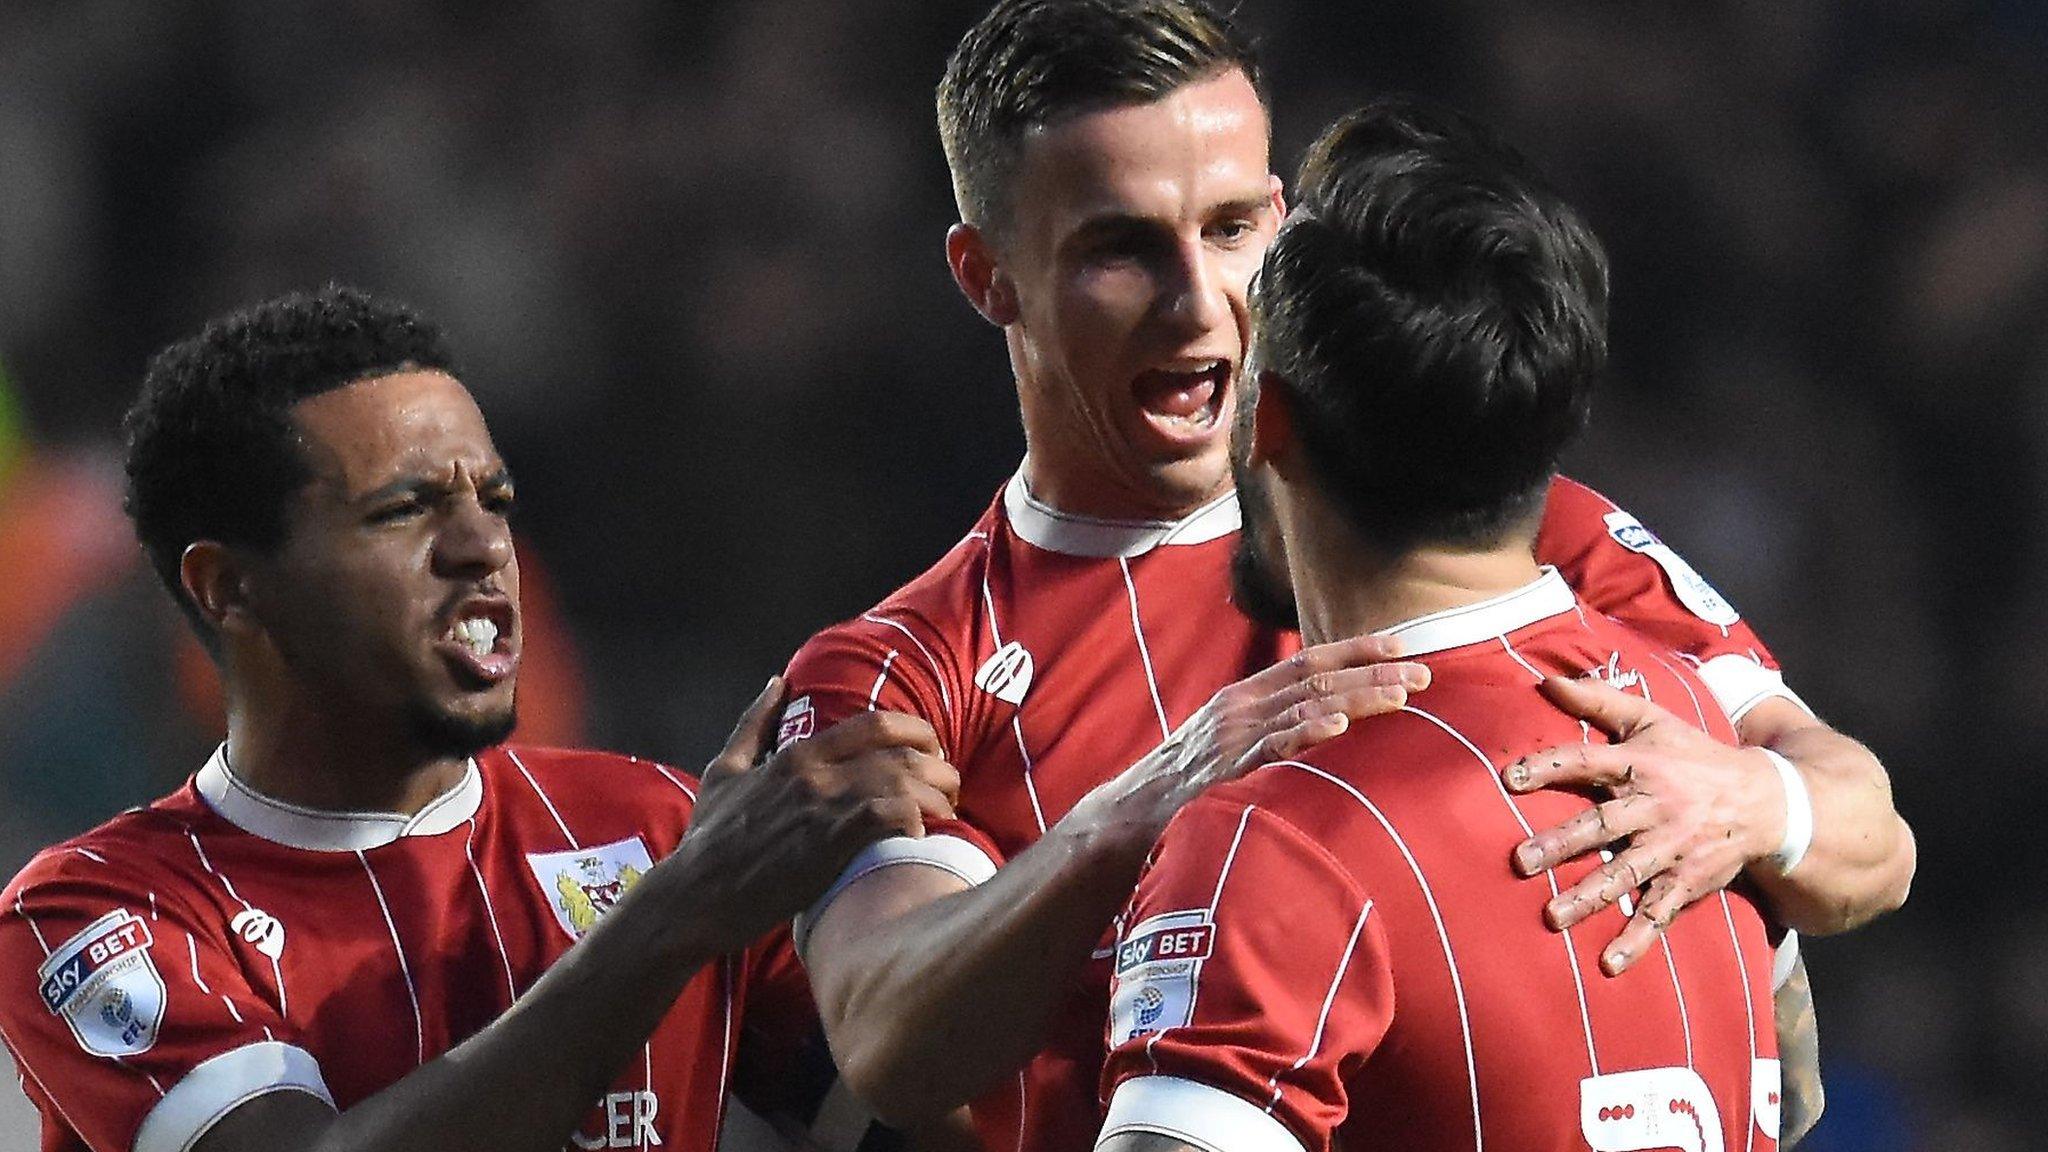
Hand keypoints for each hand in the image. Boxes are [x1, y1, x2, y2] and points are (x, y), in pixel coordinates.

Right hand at [678, 677, 961, 945]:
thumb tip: (775, 683)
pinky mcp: (828, 846)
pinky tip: (920, 835)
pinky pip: (890, 818)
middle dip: (939, 766)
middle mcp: (815, 774)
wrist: (694, 897)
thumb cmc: (708, 839)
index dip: (918, 731)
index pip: (876, 724)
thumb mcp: (725, 771)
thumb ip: (753, 724)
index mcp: (798, 754)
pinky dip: (914, 821)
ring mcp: (823, 809)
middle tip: (949, 787)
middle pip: (902, 752)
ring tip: (946, 813)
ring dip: (936, 797)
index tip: (932, 751)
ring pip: (903, 784)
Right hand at [1071, 634, 1429, 849]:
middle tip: (1424, 675)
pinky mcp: (1230, 767)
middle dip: (1374, 673)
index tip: (1401, 644)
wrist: (1132, 813)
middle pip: (1317, 677)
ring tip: (1400, 696)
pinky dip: (1308, 730)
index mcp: (1245, 694)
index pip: (1308, 658)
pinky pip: (1274, 744)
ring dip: (1358, 698)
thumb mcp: (1231, 740)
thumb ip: (1272, 725)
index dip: (1355, 648)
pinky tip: (1339, 725)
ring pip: (1306, 704)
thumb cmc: (1189, 781)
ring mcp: (1235, 734)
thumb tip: (1327, 720)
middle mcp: (1242, 705)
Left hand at [1504, 676, 1783, 974]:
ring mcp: (1672, 848)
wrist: (1765, 800)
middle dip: (1561, 844)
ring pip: (1627, 873)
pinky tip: (1609, 964)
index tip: (1510, 777)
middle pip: (1603, 825)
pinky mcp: (1688, 882)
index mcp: (1642, 764)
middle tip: (1519, 861)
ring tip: (1551, 916)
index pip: (1590, 762)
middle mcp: (1656, 807)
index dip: (1551, 766)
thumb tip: (1547, 679)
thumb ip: (1600, 699)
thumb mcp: (1654, 719)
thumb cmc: (1694, 755)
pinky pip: (1659, 913)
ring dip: (1590, 896)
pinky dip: (1636, 941)